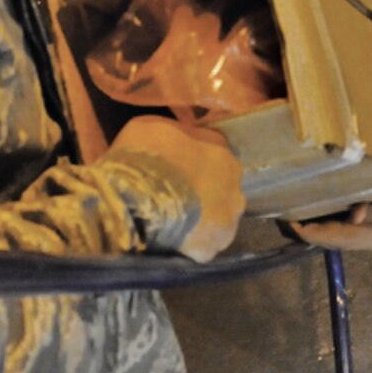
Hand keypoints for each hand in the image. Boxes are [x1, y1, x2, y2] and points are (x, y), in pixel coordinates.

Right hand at [115, 116, 243, 263]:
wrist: (137, 204)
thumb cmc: (142, 159)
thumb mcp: (150, 127)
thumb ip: (174, 133)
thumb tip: (177, 140)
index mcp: (219, 146)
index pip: (212, 148)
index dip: (191, 158)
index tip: (173, 165)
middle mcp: (234, 179)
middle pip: (220, 182)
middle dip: (202, 187)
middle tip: (173, 194)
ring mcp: (229, 215)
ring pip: (217, 214)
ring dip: (200, 216)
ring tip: (172, 221)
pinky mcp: (216, 245)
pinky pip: (204, 243)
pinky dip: (192, 242)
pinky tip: (172, 241)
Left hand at [288, 200, 371, 257]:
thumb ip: (370, 212)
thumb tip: (355, 214)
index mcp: (342, 237)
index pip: (309, 234)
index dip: (293, 224)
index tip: (281, 206)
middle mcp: (335, 237)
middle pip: (301, 233)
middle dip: (287, 219)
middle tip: (275, 195)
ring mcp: (336, 232)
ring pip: (307, 227)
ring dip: (294, 214)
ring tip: (283, 192)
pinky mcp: (340, 225)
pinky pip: (315, 221)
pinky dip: (305, 211)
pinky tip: (301, 193)